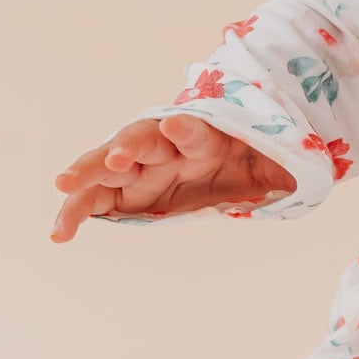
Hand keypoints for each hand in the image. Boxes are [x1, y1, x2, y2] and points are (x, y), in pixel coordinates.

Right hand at [50, 115, 296, 243]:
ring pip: (113, 166)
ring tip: (65, 189)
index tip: (175, 126)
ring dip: (89, 175)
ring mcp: (146, 167)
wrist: (246, 156)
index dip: (185, 130)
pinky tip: (59, 232)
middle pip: (143, 141)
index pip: (194, 130)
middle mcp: (170, 147)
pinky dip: (80, 212)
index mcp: (209, 137)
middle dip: (126, 148)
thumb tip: (298, 173)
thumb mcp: (282, 162)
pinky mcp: (132, 189)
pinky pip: (101, 198)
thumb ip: (283, 164)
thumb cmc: (263, 158)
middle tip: (111, 161)